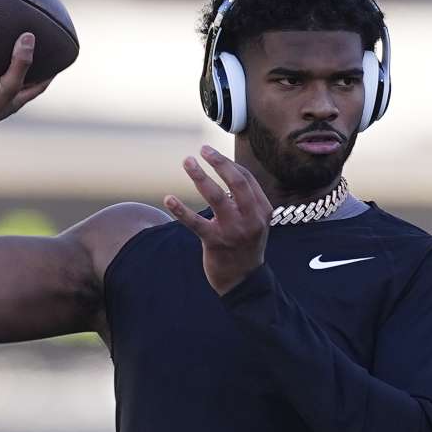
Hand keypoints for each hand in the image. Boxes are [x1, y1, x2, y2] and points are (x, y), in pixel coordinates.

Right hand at [0, 32, 51, 128]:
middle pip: (17, 75)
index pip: (39, 84)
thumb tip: (29, 37)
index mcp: (16, 97)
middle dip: (23, 62)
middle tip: (29, 43)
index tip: (57, 59)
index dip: (49, 73)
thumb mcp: (8, 85)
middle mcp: (1, 93)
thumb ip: (20, 63)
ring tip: (3, 37)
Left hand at [164, 146, 273, 295]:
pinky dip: (180, 210)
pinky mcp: (215, 242)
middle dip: (219, 162)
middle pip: (237, 182)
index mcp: (263, 210)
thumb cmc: (245, 246)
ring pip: (217, 197)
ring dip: (200, 176)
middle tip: (202, 150)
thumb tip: (226, 169)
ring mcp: (233, 231)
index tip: (211, 155)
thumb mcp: (254, 222)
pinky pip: (195, 223)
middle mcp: (251, 219)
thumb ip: (246, 200)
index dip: (228, 163)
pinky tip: (169, 199)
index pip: (246, 178)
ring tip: (188, 162)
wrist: (243, 281)